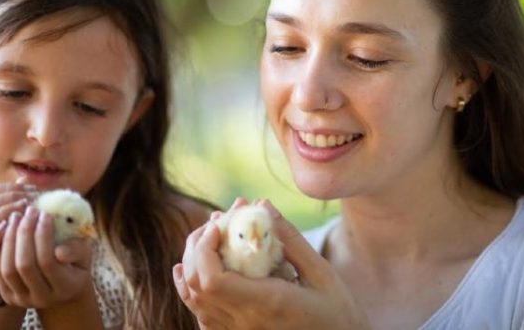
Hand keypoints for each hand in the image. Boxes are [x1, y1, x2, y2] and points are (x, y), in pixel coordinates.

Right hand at [0, 182, 34, 308]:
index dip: (8, 188)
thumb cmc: (11, 252)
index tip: (32, 189)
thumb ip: (16, 203)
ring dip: (2, 214)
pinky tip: (9, 230)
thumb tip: (26, 179)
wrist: (7, 289)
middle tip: (31, 199)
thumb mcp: (13, 225)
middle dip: (7, 199)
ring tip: (23, 210)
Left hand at [0, 206, 93, 308]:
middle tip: (29, 211)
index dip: (44, 236)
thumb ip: (76, 250)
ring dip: (9, 239)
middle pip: (25, 265)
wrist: (63, 287)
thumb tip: (59, 251)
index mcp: (66, 287)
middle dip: (24, 234)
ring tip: (16, 217)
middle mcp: (42, 298)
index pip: (48, 261)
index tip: (44, 213)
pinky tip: (5, 230)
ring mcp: (23, 299)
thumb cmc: (76, 262)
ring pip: (8, 270)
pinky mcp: (8, 296)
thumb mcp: (84, 254)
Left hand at [173, 200, 368, 329]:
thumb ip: (290, 239)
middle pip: (197, 285)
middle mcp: (245, 323)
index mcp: (266, 303)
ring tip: (205, 239)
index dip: (205, 248)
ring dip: (190, 265)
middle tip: (214, 224)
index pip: (213, 279)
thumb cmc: (337, 313)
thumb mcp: (321, 272)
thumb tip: (264, 205)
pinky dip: (189, 291)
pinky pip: (201, 317)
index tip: (219, 225)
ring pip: (194, 301)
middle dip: (196, 247)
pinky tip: (186, 272)